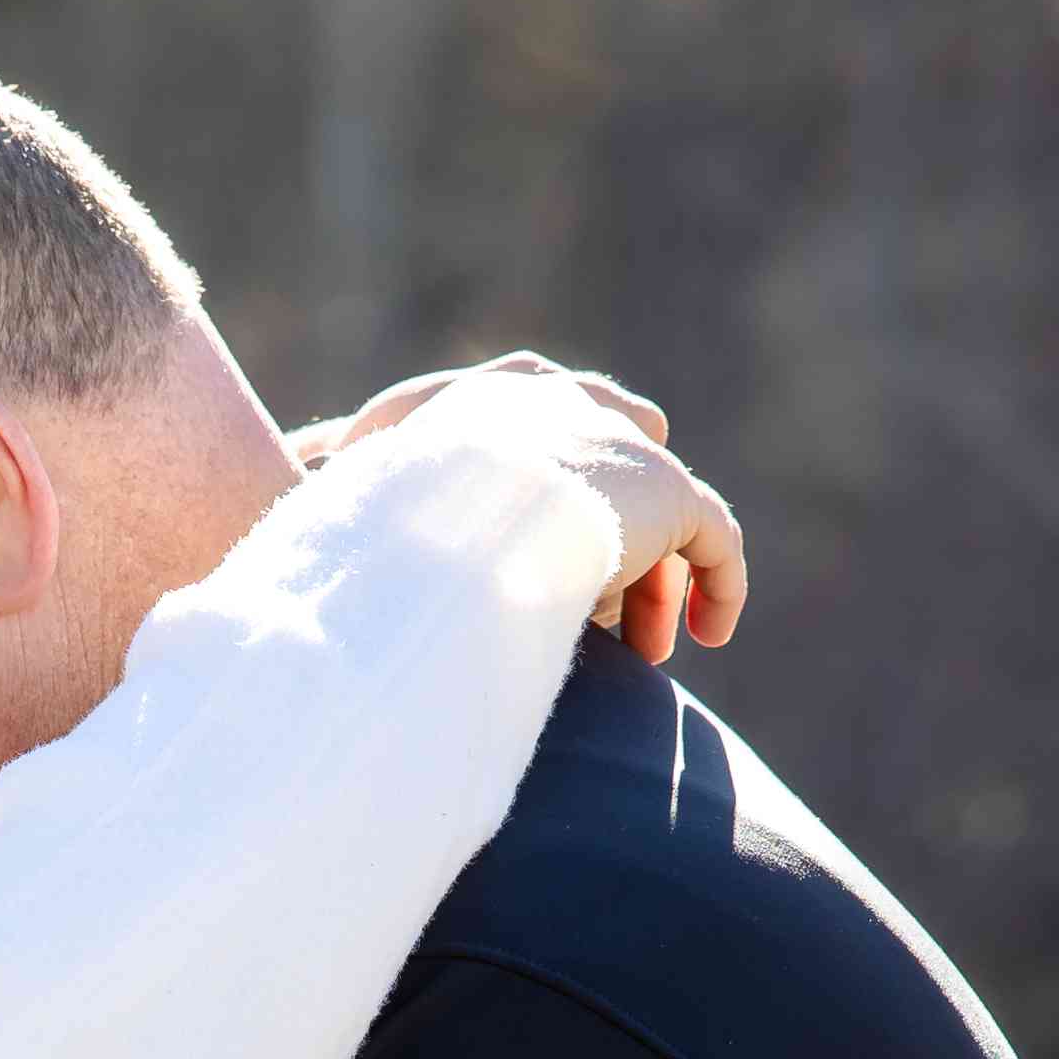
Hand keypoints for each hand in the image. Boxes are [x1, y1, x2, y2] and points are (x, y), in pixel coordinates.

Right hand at [294, 357, 744, 664]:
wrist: (427, 511)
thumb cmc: (365, 527)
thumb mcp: (346, 520)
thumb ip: (362, 528)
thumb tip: (342, 570)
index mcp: (477, 406)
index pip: (540, 433)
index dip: (554, 506)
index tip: (546, 572)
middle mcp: (554, 404)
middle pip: (610, 464)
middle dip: (610, 543)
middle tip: (605, 623)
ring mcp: (612, 441)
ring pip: (660, 512)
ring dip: (651, 583)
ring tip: (643, 654)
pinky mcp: (663, 486)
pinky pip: (714, 537)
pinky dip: (717, 585)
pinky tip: (708, 635)